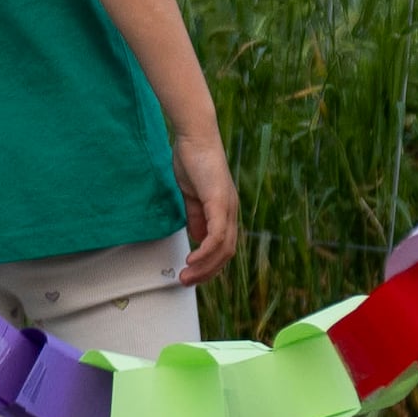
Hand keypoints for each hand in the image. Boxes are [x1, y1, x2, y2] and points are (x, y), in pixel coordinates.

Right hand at [169, 128, 241, 284]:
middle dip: (207, 272)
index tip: (192, 272)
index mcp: (225, 210)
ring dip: (205, 266)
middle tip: (187, 280)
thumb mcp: (192, 195)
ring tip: (187, 274)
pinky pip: (216, 235)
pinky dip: (205, 251)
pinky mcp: (219, 202)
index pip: (224, 247)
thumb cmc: (193, 160)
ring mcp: (227, 207)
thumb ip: (196, 216)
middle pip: (226, 253)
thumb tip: (196, 236)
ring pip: (224, 249)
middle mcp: (231, 211)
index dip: (210, 264)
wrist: (195, 136)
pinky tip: (192, 258)